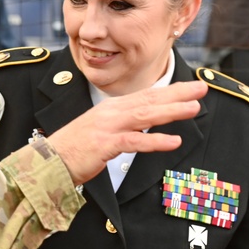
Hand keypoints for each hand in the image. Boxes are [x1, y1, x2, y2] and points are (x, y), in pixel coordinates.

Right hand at [48, 81, 206, 184]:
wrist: (47, 162)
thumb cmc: (74, 149)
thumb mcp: (101, 131)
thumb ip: (123, 126)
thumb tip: (146, 125)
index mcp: (112, 108)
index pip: (147, 96)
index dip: (172, 90)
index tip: (193, 87)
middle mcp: (111, 112)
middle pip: (150, 100)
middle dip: (178, 94)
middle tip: (201, 88)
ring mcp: (107, 127)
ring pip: (145, 116)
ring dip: (171, 111)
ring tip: (194, 108)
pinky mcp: (104, 145)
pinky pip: (134, 141)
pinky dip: (155, 141)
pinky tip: (173, 141)